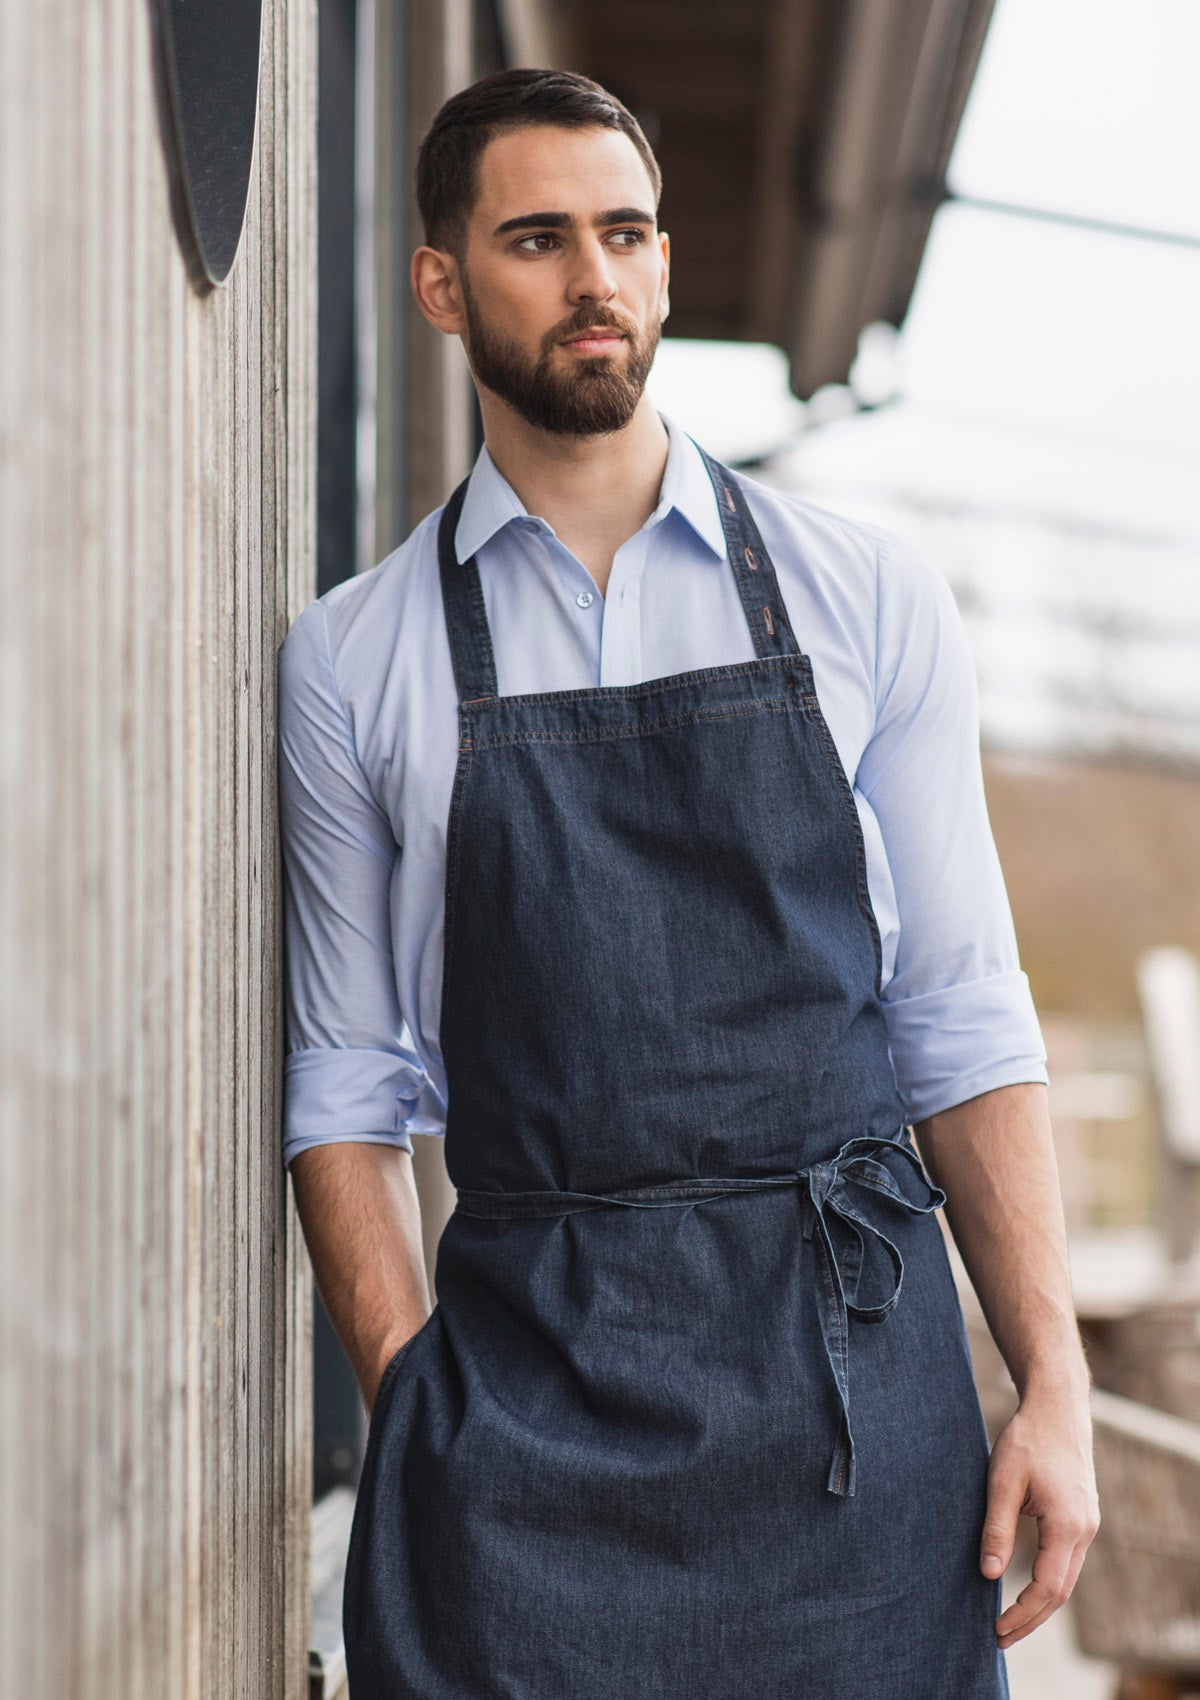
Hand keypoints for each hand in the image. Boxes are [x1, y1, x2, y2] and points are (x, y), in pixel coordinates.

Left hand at [979, 1384, 1100, 1648]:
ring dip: (1041, 1605)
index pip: (1047, 1588)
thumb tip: (988, 1574)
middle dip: (1031, 1620)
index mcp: (1067, 1525)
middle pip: (1060, 1592)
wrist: (1057, 1407)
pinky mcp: (1083, 1516)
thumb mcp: (1002, 1481)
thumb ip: (997, 1528)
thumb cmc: (1027, 1439)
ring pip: (1067, 1579)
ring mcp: (1088, 1524)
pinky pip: (1068, 1562)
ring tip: (1011, 1623)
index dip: (1022, 1614)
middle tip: (1000, 1639)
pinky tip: (1028, 1589)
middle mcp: (1085, 1530)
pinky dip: (1050, 1583)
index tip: (996, 1629)